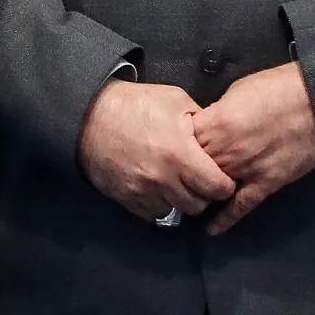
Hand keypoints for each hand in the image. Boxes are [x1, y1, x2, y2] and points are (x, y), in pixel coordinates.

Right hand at [77, 79, 235, 221]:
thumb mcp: (175, 100)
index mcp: (180, 154)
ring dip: (181, 200)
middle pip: (198, 205)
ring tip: (178, 183)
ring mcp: (143, 191)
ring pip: (176, 211)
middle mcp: (163, 178)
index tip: (221, 177)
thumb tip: (217, 137)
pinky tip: (158, 188)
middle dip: (204, 194)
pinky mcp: (127, 198)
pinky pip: (152, 214)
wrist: (90, 117)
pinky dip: (159, 204)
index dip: (224, 184)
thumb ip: (201, 121)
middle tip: (200, 180)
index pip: (217, 187)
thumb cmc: (135, 104)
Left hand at [192, 63, 314, 234]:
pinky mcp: (266, 183)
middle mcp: (225, 152)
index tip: (174, 150)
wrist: (313, 101)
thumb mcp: (234, 92)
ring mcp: (245, 170)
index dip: (176, 147)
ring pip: (212, 190)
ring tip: (188, 201)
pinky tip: (212, 229)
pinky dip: (226, 219)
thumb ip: (216, 114)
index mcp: (214, 125)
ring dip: (201, 195)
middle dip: (184, 173)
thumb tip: (207, 126)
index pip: (181, 143)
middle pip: (192, 170)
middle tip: (177, 178)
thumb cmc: (275, 89)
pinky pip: (241, 206)